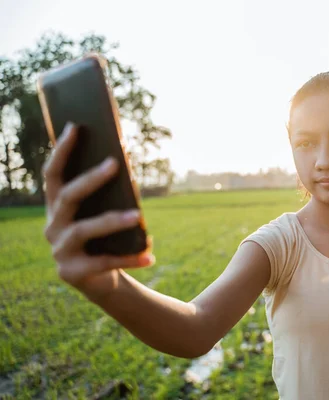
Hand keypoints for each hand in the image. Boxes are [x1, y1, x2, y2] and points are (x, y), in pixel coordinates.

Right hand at [43, 122, 154, 302]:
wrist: (99, 279)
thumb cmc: (103, 238)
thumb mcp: (104, 214)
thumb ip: (108, 194)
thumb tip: (125, 163)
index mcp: (57, 207)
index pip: (53, 174)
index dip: (62, 151)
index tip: (76, 126)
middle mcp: (53, 226)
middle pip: (68, 197)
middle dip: (90, 179)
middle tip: (115, 164)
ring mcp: (60, 250)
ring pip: (84, 229)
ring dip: (111, 220)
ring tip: (138, 215)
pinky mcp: (72, 273)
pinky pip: (104, 262)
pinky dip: (130, 258)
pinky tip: (150, 255)